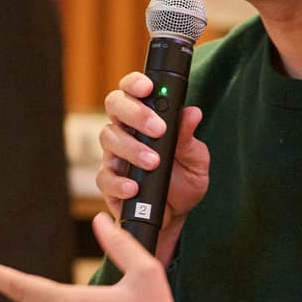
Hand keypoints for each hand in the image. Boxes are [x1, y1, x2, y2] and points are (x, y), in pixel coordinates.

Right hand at [96, 72, 209, 262]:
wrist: (176, 217)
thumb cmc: (184, 181)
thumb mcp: (196, 160)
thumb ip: (190, 137)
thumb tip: (192, 113)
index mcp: (145, 119)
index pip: (132, 91)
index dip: (135, 84)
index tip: (148, 87)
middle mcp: (125, 132)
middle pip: (114, 106)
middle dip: (134, 113)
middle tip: (157, 129)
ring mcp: (114, 157)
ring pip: (109, 139)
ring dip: (131, 149)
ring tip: (152, 162)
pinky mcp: (108, 183)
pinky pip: (105, 177)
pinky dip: (120, 182)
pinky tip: (134, 187)